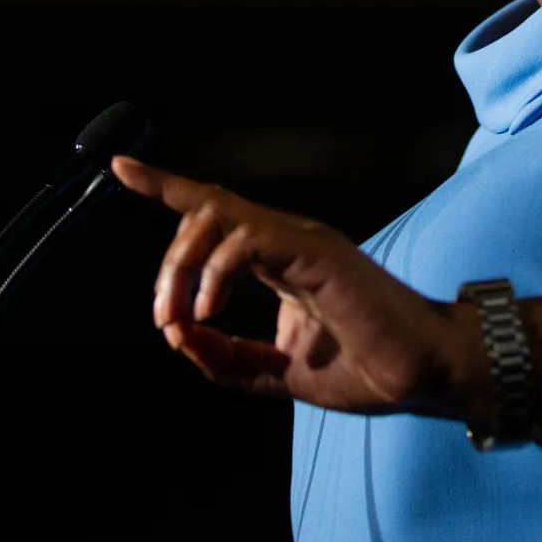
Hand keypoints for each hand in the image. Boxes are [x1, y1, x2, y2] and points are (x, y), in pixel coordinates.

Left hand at [111, 156, 480, 416]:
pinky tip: (208, 312)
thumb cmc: (366, 368)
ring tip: (182, 316)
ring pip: (217, 214)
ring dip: (182, 264)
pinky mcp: (314, 250)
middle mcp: (286, 237)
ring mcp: (301, 238)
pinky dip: (215, 272)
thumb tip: (179, 337)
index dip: (165, 184)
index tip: (119, 167)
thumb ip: (229, 357)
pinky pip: (246, 238)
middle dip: (168, 264)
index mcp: (279, 257)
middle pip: (202, 211)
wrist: (423, 375)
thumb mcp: (277, 371)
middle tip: (163, 319)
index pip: (213, 209)